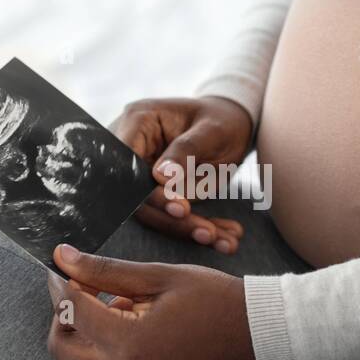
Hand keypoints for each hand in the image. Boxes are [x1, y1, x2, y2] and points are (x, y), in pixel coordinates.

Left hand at [46, 244, 255, 359]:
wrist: (255, 333)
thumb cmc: (211, 298)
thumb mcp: (156, 276)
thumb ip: (103, 270)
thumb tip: (61, 257)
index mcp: (130, 345)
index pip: (72, 313)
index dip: (61, 285)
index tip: (62, 268)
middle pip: (62, 350)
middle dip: (64, 316)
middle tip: (80, 289)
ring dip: (82, 337)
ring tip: (113, 307)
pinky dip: (102, 356)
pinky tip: (127, 329)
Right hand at [111, 96, 252, 253]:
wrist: (233, 126)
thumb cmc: (222, 119)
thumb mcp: (212, 130)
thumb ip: (186, 150)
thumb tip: (159, 178)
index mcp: (139, 121)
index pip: (126, 161)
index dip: (146, 190)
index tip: (180, 208)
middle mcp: (134, 149)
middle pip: (137, 194)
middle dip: (173, 219)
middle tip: (207, 232)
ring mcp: (143, 175)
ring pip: (154, 212)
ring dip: (188, 230)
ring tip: (225, 241)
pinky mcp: (157, 194)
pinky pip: (170, 218)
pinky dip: (198, 229)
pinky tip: (225, 240)